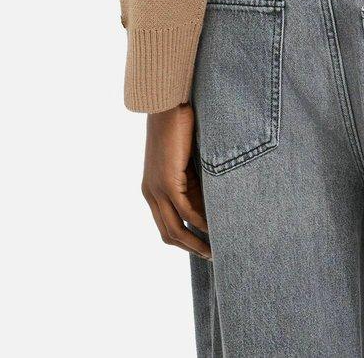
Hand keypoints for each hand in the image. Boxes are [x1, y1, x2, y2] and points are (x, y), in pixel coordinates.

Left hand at [142, 103, 210, 258]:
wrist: (168, 107)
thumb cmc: (178, 129)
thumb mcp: (184, 164)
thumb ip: (191, 184)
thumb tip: (207, 206)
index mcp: (151, 191)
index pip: (166, 226)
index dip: (184, 241)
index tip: (203, 247)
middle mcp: (150, 194)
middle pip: (168, 234)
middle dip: (189, 248)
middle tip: (211, 256)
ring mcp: (157, 190)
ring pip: (175, 229)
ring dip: (195, 243)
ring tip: (213, 250)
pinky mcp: (168, 182)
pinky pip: (185, 211)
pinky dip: (199, 223)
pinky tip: (213, 228)